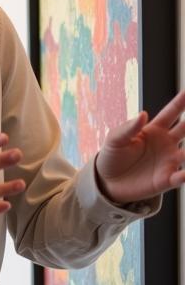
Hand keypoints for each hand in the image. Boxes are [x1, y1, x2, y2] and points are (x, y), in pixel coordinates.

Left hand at [95, 89, 184, 204]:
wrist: (106, 182)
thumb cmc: (112, 157)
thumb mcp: (114, 139)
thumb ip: (128, 128)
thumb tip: (143, 114)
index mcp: (154, 130)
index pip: (171, 113)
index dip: (181, 102)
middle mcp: (166, 144)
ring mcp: (169, 161)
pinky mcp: (166, 179)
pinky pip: (181, 177)